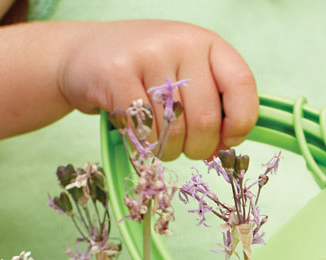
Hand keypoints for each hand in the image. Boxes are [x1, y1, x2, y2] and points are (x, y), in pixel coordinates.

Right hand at [57, 20, 257, 159]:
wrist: (85, 55)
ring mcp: (148, 54)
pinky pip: (144, 131)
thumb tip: (227, 147)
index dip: (240, 123)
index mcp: (207, 43)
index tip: (227, 139)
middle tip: (184, 147)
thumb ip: (214, 105)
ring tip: (157, 138)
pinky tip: (137, 132)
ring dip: (168, 151)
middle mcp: (181, 42)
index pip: (241, 85)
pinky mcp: (117, 72)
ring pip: (174, 132)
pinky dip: (143, 144)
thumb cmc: (146, 75)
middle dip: (197, 148)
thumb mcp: (187, 77)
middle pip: (206, 120)